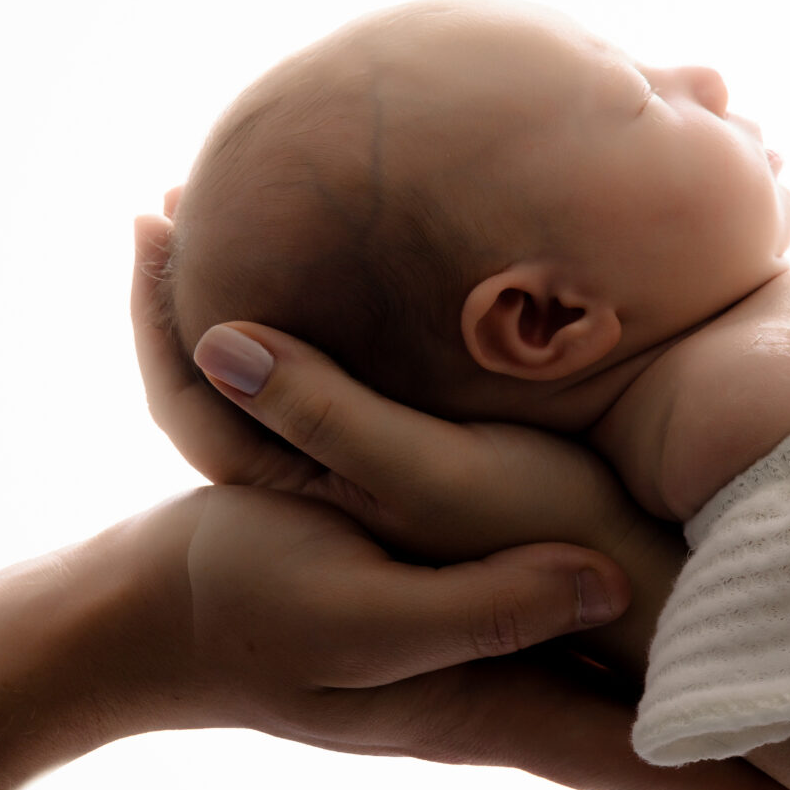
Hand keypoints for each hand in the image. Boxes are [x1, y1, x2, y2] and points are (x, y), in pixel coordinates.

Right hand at [108, 485, 789, 789]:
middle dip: (750, 755)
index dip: (736, 787)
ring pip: (625, 681)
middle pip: (654, 731)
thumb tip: (608, 587)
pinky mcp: (463, 596)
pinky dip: (646, 645)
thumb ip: (479, 609)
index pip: (642, 759)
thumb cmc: (243, 605)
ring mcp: (487, 646)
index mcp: (491, 703)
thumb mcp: (358, 611)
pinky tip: (676, 629)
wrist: (154, 608)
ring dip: (706, 697)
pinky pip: (580, 628)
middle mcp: (508, 683)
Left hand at [134, 210, 630, 565]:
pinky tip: (348, 277)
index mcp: (306, 496)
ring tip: (238, 219)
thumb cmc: (544, 535)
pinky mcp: (429, 459)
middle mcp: (328, 487)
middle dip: (185, 290)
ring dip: (248, 303)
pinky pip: (338, 379)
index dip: (159, 310)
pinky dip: (318, 321)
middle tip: (171, 198)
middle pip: (216, 383)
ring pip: (275, 379)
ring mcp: (375, 475)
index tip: (148, 215)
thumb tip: (219, 344)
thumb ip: (331, 419)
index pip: (191, 397)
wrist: (640, 590)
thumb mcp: (429, 483)